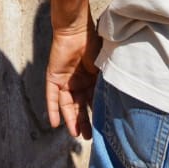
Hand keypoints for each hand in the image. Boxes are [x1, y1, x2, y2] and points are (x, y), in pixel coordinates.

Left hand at [43, 17, 101, 139]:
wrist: (76, 30)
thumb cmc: (93, 44)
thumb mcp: (103, 67)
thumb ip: (106, 82)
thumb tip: (116, 100)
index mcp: (91, 79)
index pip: (93, 101)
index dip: (97, 114)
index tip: (103, 128)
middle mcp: (78, 83)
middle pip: (80, 107)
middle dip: (84, 122)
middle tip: (89, 137)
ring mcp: (65, 81)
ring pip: (67, 105)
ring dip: (71, 120)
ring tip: (77, 134)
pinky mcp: (53, 78)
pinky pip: (52, 97)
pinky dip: (53, 110)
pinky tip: (55, 123)